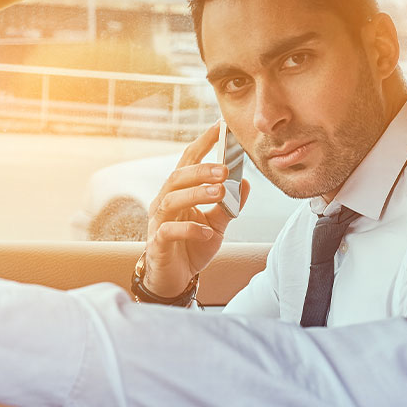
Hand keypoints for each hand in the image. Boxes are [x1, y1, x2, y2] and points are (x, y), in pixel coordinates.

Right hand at [143, 122, 249, 296]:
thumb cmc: (192, 246)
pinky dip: (190, 229)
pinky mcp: (158, 243)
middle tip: (225, 169)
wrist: (175, 279)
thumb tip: (247, 183)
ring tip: (219, 192)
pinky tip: (207, 231)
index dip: (202, 143)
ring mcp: (159, 222)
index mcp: (179, 192)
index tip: (219, 127)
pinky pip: (170, 231)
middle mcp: (165, 202)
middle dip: (201, 170)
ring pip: (172, 199)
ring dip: (196, 193)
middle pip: (178, 177)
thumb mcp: (217, 224)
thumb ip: (229, 206)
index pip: (188, 161)